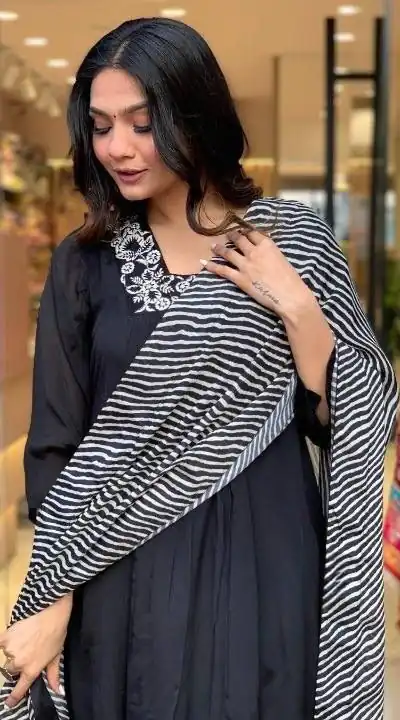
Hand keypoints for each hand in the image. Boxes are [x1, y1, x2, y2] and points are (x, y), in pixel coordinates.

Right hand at [0, 593, 72, 708]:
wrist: (51, 613)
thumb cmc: (56, 635)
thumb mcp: (56, 657)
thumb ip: (53, 675)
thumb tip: (57, 690)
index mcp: (31, 669)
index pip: (19, 689)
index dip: (13, 698)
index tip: (8, 704)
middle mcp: (18, 663)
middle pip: (11, 669)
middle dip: (16, 664)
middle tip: (26, 653)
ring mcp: (10, 650)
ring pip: (6, 656)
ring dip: (13, 651)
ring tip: (25, 640)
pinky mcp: (5, 637)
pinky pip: (1, 643)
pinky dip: (6, 641)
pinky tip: (15, 635)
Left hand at [201, 227, 311, 320]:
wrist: (289, 295)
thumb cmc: (291, 279)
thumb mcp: (281, 258)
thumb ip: (269, 253)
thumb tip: (262, 252)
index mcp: (267, 245)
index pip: (252, 232)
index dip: (244, 230)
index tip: (241, 229)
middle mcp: (254, 252)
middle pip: (238, 239)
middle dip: (231, 236)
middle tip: (227, 235)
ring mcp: (245, 265)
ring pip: (228, 252)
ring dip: (219, 248)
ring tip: (213, 246)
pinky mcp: (240, 278)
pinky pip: (222, 270)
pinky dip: (212, 266)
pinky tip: (204, 263)